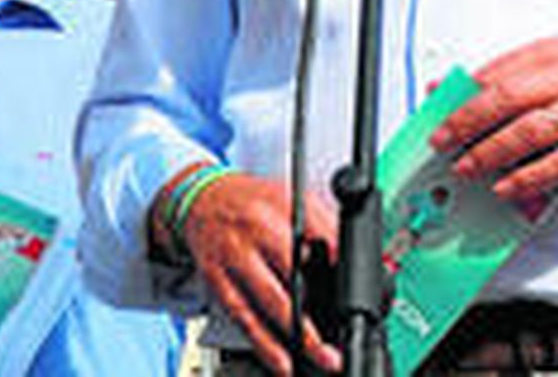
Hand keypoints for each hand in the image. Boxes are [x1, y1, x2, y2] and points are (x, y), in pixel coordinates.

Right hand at [180, 173, 340, 374]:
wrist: (200, 197)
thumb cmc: (251, 202)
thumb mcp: (290, 197)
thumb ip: (324, 222)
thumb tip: (356, 258)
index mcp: (281, 205)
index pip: (321, 235)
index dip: (342, 265)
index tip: (358, 294)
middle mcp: (256, 228)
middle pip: (294, 272)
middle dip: (318, 311)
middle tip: (339, 341)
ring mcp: (234, 254)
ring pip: (269, 301)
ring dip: (296, 335)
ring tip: (320, 358)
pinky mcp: (216, 276)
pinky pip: (243, 315)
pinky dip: (263, 342)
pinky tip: (281, 362)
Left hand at [431, 37, 557, 199]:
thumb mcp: (555, 81)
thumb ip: (507, 85)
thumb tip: (446, 92)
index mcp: (554, 54)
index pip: (497, 72)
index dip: (461, 94)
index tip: (435, 111)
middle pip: (507, 97)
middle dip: (467, 121)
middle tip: (442, 141)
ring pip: (529, 130)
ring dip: (490, 152)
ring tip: (466, 167)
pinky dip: (527, 177)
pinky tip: (505, 187)